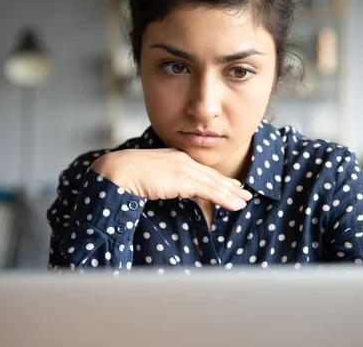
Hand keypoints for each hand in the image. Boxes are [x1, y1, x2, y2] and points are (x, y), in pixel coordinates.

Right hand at [91, 148, 252, 210]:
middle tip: (243, 194)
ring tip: (244, 202)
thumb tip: (167, 190)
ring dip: (231, 194)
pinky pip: (210, 190)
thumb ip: (162, 182)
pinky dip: (225, 198)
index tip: (229, 185)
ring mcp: (184, 168)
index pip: (200, 170)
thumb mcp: (149, 177)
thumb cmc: (126, 176)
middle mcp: (182, 160)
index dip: (217, 179)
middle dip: (229, 186)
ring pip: (214, 183)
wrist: (118, 171)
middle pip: (211, 175)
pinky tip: (235, 205)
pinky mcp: (184, 178)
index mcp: (174, 157)